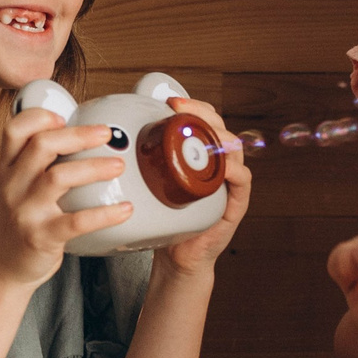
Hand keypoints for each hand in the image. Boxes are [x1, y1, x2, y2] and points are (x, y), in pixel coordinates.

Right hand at [0, 109, 130, 288]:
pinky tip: (125, 209)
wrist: (3, 267)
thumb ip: (39, 163)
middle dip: (78, 135)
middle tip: (106, 134)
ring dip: (93, 168)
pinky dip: (104, 213)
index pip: (14, 129)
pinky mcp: (41, 237)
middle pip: (41, 146)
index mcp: (7, 169)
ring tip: (119, 166)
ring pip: (58, 178)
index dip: (39, 117)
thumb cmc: (20, 222)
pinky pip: (76, 221)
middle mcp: (12, 186)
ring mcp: (25, 212)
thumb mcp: (18, 187)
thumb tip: (84, 135)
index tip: (65, 117)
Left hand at [156, 96, 253, 277]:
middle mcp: (219, 164)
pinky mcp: (236, 202)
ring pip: (234, 148)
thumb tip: (115, 137)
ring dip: (218, 135)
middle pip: (220, 128)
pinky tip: (219, 166)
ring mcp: (230, 182)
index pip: (206, 121)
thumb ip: (147, 159)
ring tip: (199, 131)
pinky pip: (242, 179)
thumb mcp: (154, 182)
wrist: (177, 256)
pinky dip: (233, 170)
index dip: (193, 106)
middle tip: (179, 109)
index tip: (171, 101)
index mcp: (202, 156)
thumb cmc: (166, 218)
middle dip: (202, 113)